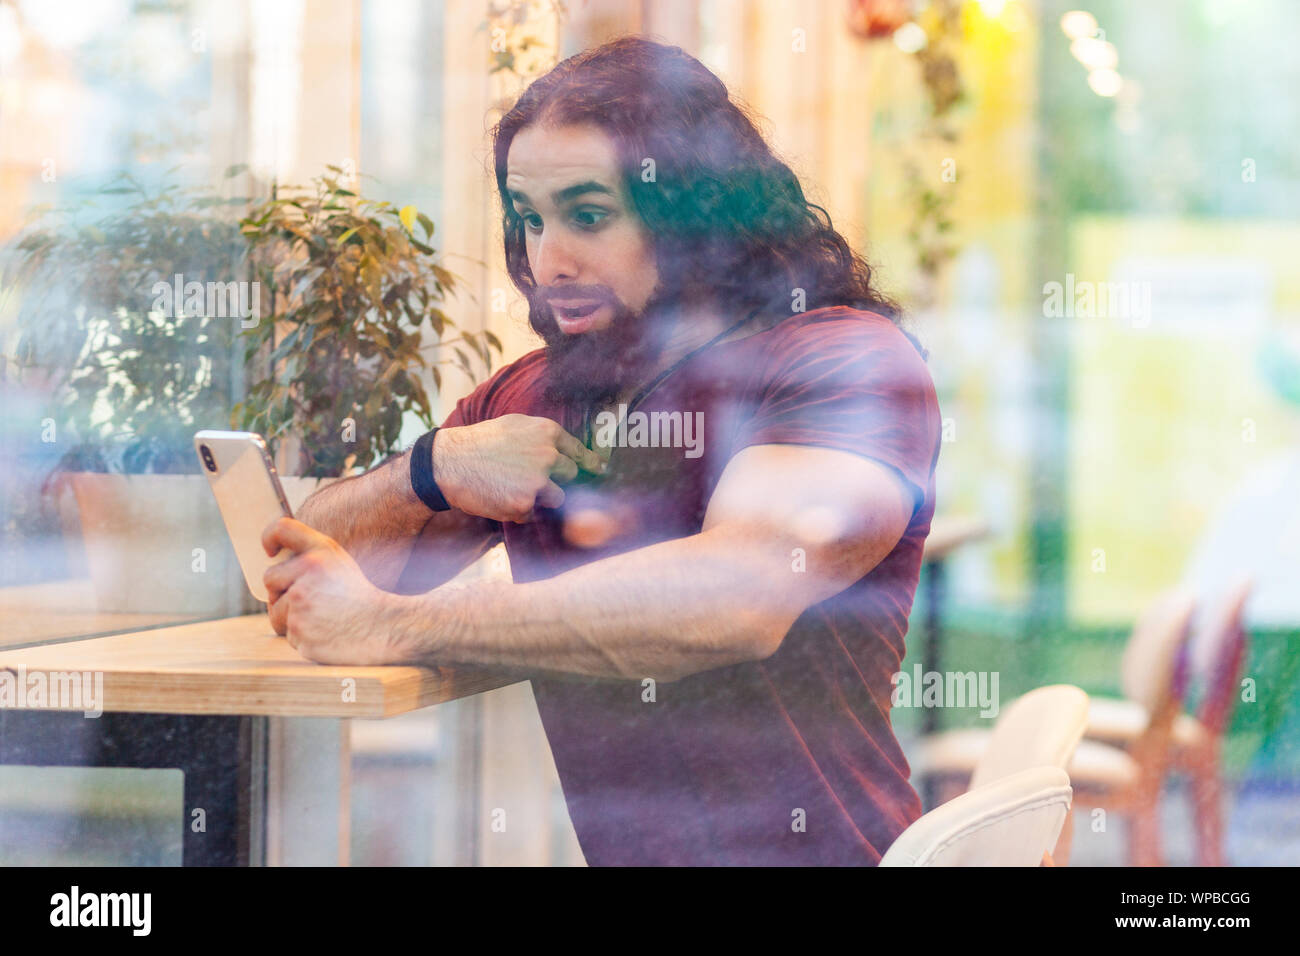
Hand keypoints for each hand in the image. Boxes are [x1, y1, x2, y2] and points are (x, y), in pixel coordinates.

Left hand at [261, 517, 408, 664]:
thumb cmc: (360, 597)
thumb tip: (273, 561)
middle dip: (282, 590)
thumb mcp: (340, 564)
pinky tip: (325, 632)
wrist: (384, 628)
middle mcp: (307, 575)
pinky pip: (288, 633)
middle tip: (311, 599)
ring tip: (321, 617)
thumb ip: (311, 556)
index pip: (282, 529)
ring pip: (276, 611)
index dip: (269, 537)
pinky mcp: (299, 632)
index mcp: (320, 554)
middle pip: (270, 578)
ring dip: (291, 617)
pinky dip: (303, 636)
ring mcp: (301, 605)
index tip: (270, 551)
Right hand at [431, 414, 607, 522]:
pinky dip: (520, 509)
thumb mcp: (514, 425)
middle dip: (557, 479)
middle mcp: (548, 456)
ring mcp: (538, 482)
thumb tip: (567, 450)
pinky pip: (533, 513)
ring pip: (557, 497)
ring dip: (541, 497)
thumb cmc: (481, 442)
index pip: (580, 451)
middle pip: (572, 475)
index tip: (600, 470)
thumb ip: (542, 436)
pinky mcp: (525, 504)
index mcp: (547, 432)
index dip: (591, 462)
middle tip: (533, 478)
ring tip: (512, 486)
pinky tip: (500, 497)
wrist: (449, 463)